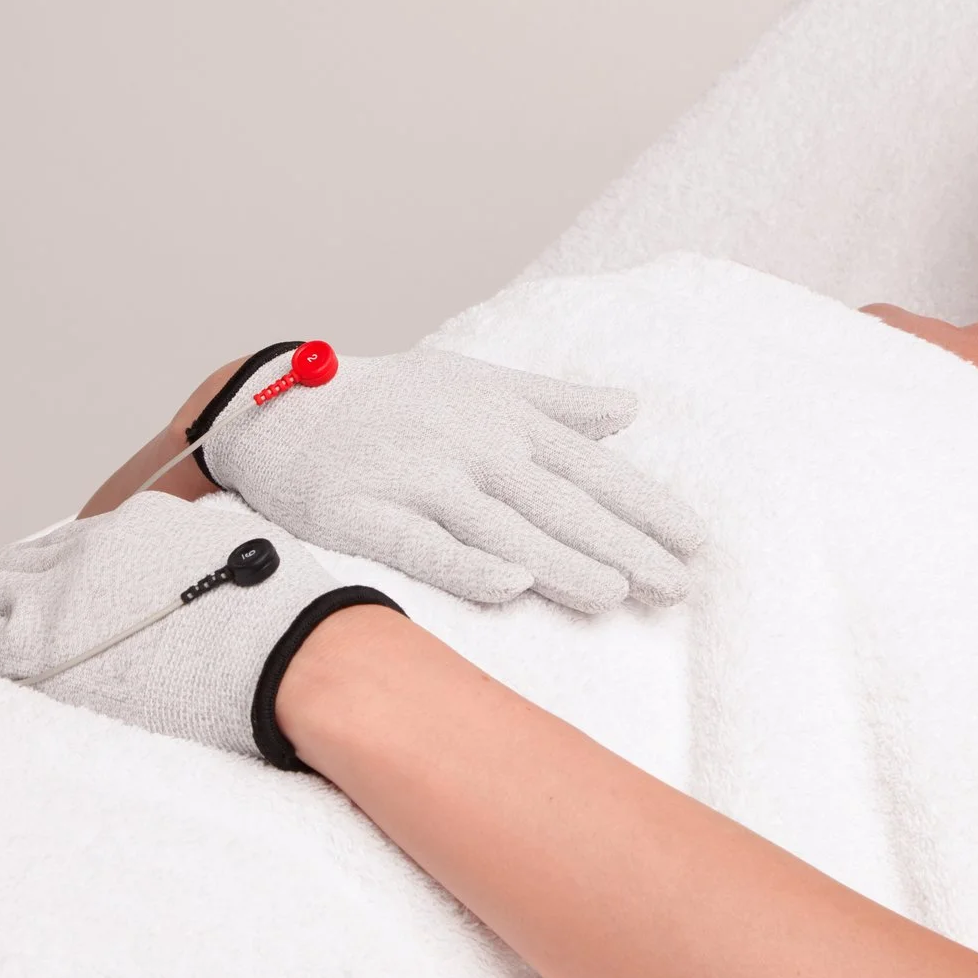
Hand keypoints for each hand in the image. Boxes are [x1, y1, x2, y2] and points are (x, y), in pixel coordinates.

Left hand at [0, 492, 375, 763]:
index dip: (20, 573)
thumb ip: (205, 575)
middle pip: (5, 571)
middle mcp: (90, 556)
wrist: (296, 654)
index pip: (61, 554)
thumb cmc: (292, 622)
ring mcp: (61, 602)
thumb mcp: (248, 570)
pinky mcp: (44, 653)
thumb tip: (204, 590)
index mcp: (140, 533)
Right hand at [193, 345, 705, 613]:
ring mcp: (418, 479)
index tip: (694, 543)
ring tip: (616, 594)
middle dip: (624, 546)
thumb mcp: (478, 383)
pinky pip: (421, 544)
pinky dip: (466, 563)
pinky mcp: (365, 512)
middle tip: (677, 587)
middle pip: (559, 504)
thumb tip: (630, 409)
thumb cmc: (391, 400)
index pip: (590, 469)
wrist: (283, 404)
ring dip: (561, 562)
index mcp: (503, 420)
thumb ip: (556, 403)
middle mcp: (470, 447)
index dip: (645, 507)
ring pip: (502, 528)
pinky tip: (510, 585)